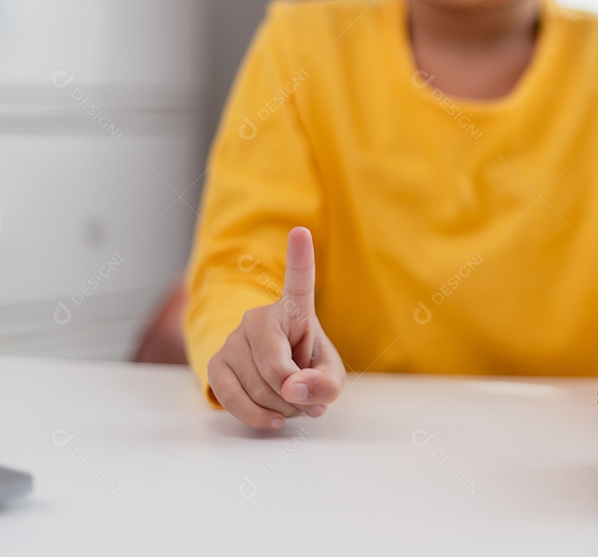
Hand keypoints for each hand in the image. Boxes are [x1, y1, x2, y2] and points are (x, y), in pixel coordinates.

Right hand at [207, 226, 345, 429]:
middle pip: (277, 370)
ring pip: (257, 388)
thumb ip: (325, 385)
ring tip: (291, 404)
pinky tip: (274, 419)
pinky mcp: (215, 362)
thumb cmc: (307, 368)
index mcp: (296, 310)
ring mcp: (233, 339)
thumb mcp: (330, 377)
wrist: (274, 376)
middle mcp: (259, 317)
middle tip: (308, 401)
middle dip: (297, 397)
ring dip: (281, 409)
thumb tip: (292, 388)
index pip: (299, 282)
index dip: (300, 257)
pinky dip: (256, 416)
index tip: (301, 231)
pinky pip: (231, 397)